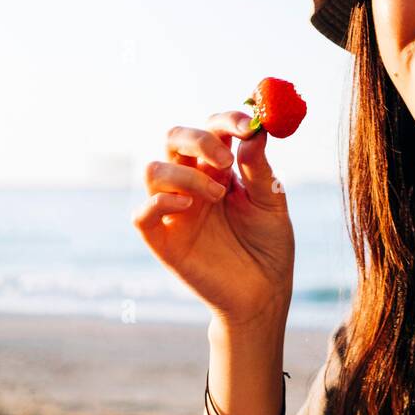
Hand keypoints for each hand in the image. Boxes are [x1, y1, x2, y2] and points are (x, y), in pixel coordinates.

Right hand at [132, 110, 293, 327]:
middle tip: (226, 160)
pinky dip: (160, 201)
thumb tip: (256, 133)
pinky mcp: (164, 241)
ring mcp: (176, 210)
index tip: (250, 126)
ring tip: (218, 194)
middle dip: (198, 139)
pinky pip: (142, 214)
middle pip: (174, 138)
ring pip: (154, 169)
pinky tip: (188, 206)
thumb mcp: (271, 203)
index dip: (227, 120)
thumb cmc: (269, 245)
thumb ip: (259, 169)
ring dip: (185, 174)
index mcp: (220, 168)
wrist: (264, 294)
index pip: (212, 128)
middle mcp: (193, 183)